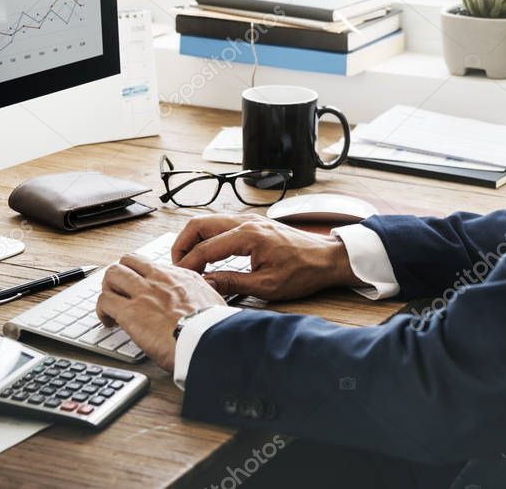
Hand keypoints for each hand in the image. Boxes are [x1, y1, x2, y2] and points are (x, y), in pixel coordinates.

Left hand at [96, 254, 226, 371]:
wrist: (209, 341)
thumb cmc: (213, 329)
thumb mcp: (214, 302)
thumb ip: (203, 297)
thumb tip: (205, 300)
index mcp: (181, 277)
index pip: (151, 265)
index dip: (141, 275)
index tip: (141, 288)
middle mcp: (160, 279)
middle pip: (128, 261)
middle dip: (120, 276)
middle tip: (120, 292)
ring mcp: (143, 293)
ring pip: (112, 274)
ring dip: (108, 289)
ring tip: (110, 306)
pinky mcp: (130, 312)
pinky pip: (104, 300)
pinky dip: (101, 310)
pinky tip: (108, 322)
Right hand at [172, 214, 358, 300]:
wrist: (327, 259)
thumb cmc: (303, 272)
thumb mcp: (267, 286)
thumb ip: (232, 283)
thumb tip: (206, 284)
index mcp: (248, 235)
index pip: (205, 248)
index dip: (188, 264)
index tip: (179, 278)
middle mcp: (245, 222)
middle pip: (199, 224)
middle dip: (182, 244)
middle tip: (177, 266)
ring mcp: (249, 220)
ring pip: (208, 221)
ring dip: (193, 239)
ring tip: (189, 262)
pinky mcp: (253, 224)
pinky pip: (220, 225)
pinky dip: (207, 237)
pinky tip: (207, 255)